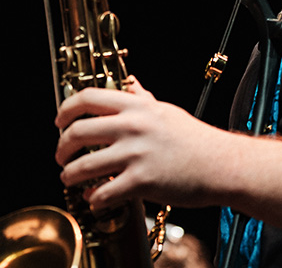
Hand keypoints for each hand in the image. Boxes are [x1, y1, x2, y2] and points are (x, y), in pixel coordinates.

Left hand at [53, 76, 231, 210]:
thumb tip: (130, 83)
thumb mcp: (165, 110)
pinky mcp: (142, 181)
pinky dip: (93, 198)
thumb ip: (143, 98)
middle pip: (78, 131)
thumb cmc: (196, 139)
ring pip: (84, 165)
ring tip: (69, 178)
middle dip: (61, 147)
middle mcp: (132, 126)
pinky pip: (104, 192)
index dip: (66, 109)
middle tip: (60, 156)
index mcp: (136, 106)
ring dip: (70, 175)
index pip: (88, 98)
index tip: (59, 121)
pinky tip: (94, 199)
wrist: (222, 164)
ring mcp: (136, 154)